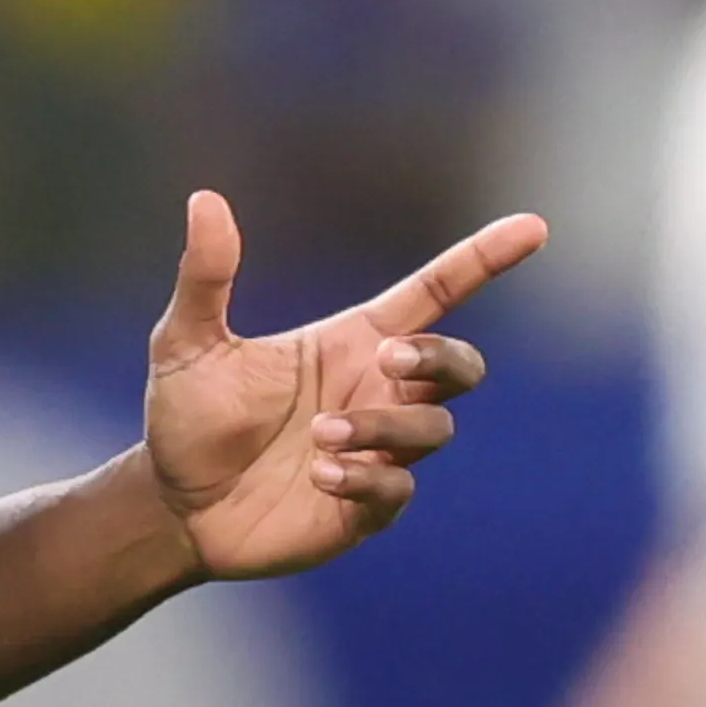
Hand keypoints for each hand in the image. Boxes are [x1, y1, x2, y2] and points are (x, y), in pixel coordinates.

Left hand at [143, 190, 545, 579]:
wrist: (173, 507)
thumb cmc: (185, 417)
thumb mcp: (186, 341)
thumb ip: (207, 276)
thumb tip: (205, 200)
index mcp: (351, 342)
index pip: (435, 293)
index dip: (485, 258)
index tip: (532, 227)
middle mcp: (375, 392)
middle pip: (461, 365)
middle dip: (441, 357)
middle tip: (389, 359)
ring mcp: (377, 450)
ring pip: (433, 429)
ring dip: (385, 426)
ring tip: (319, 438)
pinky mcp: (365, 506)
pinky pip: (400, 487)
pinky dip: (369, 476)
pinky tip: (321, 475)